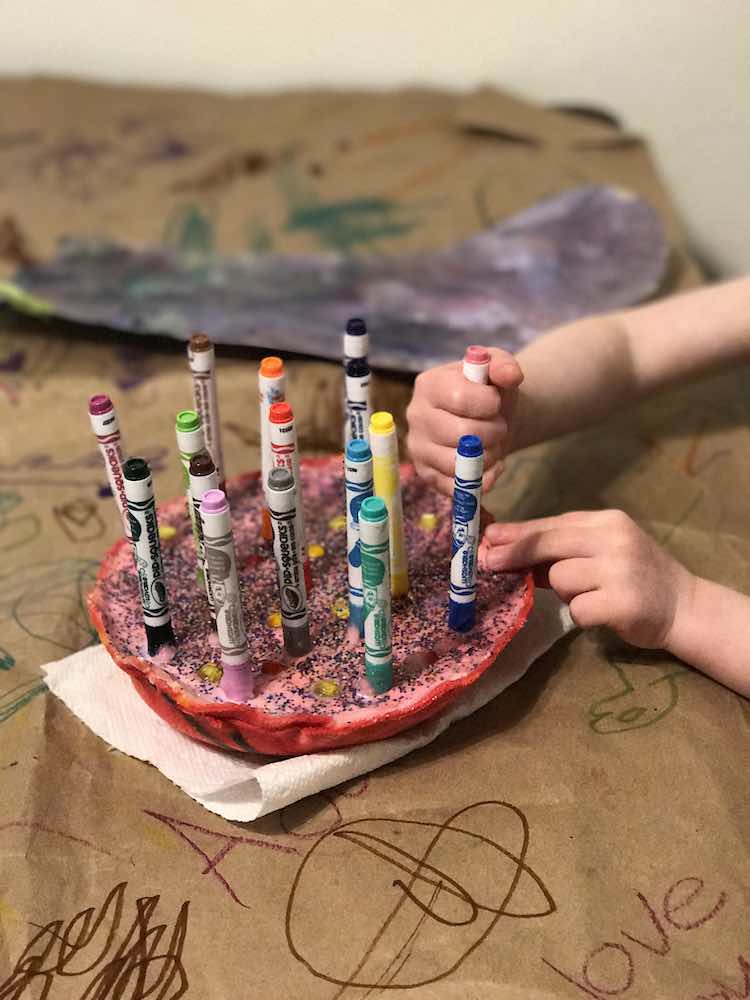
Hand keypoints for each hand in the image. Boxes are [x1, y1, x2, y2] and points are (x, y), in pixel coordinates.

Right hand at [406, 349, 522, 495]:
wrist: (488, 417)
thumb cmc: (488, 390)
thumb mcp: (496, 368)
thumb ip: (503, 364)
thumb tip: (510, 375)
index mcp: (429, 384)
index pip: (460, 399)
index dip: (489, 403)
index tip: (495, 402)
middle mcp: (416, 416)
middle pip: (462, 435)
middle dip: (493, 432)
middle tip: (498, 426)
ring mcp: (418, 448)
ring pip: (459, 464)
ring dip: (489, 456)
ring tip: (492, 444)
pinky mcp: (427, 475)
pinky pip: (457, 487)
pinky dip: (482, 480)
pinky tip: (490, 465)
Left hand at [479, 510, 696, 649]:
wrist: (684, 606)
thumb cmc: (634, 577)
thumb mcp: (600, 553)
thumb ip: (559, 551)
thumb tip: (503, 551)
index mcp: (608, 522)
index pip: (552, 524)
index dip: (517, 534)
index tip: (488, 540)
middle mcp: (615, 540)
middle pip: (549, 543)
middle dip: (517, 554)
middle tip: (490, 563)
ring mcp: (621, 570)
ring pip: (560, 578)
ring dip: (565, 592)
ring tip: (592, 595)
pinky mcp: (623, 603)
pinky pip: (577, 608)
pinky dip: (581, 614)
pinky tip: (601, 612)